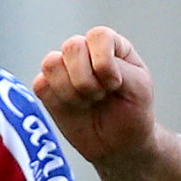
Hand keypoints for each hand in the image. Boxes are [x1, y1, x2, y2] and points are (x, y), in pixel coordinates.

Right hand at [34, 27, 162, 166]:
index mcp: (110, 45)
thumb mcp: (140, 88)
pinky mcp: (47, 88)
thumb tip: (88, 63)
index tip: (116, 85)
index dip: (104, 61)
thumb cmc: (134, 112)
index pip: (98, 35)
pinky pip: (40, 85)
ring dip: (72, 91)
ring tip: (89, 102)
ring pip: (51, 63)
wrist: (119, 145)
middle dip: (87, 80)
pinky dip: (59, 101)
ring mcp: (64, 68)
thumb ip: (120, 68)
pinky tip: (75, 109)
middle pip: (72, 46)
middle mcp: (85, 51)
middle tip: (101, 96)